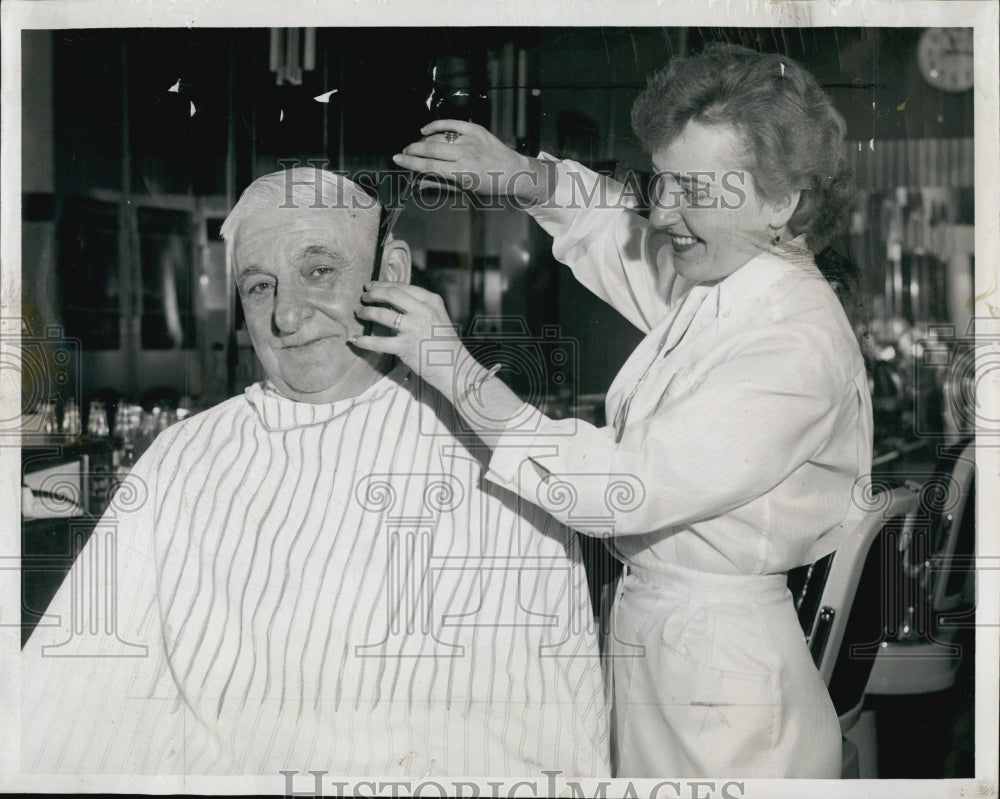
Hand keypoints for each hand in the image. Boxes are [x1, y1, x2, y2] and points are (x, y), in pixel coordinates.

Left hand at [352, 281, 466, 399]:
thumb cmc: (444, 344)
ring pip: (382, 314)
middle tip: (363, 297)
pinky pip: (378, 342)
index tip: (370, 286)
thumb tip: (392, 299)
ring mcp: (414, 328)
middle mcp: (423, 311)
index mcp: (431, 301)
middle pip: (391, 294)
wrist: (455, 367)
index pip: (402, 287)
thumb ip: (420, 307)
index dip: (382, 285)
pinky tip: (354, 340)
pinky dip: (363, 341)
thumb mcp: (437, 318)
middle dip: (373, 294)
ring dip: (366, 312)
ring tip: (359, 313)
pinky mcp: (406, 347)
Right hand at [393, 120, 553, 205]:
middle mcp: (465, 154)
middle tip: (404, 152)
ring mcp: (471, 140)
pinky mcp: (476, 129)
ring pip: (438, 137)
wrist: (514, 173)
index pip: (429, 166)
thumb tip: (419, 182)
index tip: (397, 159)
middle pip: (430, 149)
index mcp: (462, 172)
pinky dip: (436, 125)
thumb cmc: (490, 186)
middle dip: (413, 150)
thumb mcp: (466, 190)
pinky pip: (451, 123)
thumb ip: (441, 183)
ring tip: (415, 145)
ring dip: (423, 141)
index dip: (410, 162)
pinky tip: (426, 130)